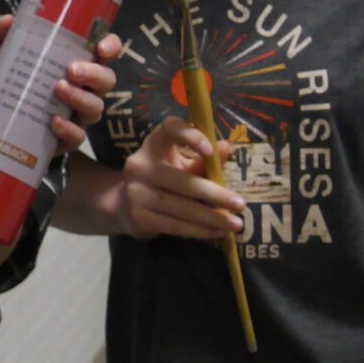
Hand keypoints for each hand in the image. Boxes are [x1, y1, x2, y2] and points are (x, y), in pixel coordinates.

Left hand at [0, 16, 126, 156]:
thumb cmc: (7, 79)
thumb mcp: (1, 53)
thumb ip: (0, 32)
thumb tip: (8, 21)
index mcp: (77, 61)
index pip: (106, 50)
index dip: (111, 46)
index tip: (102, 48)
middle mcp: (85, 87)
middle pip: (107, 79)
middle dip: (95, 74)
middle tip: (71, 70)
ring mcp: (78, 113)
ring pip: (96, 107)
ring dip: (81, 98)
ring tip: (59, 89)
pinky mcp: (66, 138)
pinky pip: (78, 136)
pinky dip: (69, 129)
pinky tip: (54, 122)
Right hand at [115, 116, 246, 242]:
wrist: (124, 204)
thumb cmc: (162, 180)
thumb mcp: (182, 165)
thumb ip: (204, 160)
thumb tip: (226, 148)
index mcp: (154, 144)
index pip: (169, 130)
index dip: (190, 136)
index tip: (210, 150)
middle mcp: (140, 166)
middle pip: (182, 181)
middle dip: (215, 194)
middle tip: (240, 204)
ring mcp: (136, 193)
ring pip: (181, 208)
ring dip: (212, 218)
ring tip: (235, 224)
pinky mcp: (138, 217)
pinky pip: (174, 226)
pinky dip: (198, 231)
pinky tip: (217, 233)